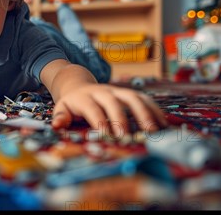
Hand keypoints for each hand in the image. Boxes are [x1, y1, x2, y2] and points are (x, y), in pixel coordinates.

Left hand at [50, 84, 167, 136]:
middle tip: (128, 136)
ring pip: (133, 97)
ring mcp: (117, 91)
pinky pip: (144, 98)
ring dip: (145, 113)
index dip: (100, 121)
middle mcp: (102, 92)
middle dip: (122, 119)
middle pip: (114, 102)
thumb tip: (57, 126)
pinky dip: (154, 110)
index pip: (93, 109)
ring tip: (154, 130)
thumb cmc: (71, 103)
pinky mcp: (128, 93)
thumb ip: (60, 117)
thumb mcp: (61, 108)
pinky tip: (164, 124)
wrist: (78, 84)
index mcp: (85, 97)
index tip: (108, 136)